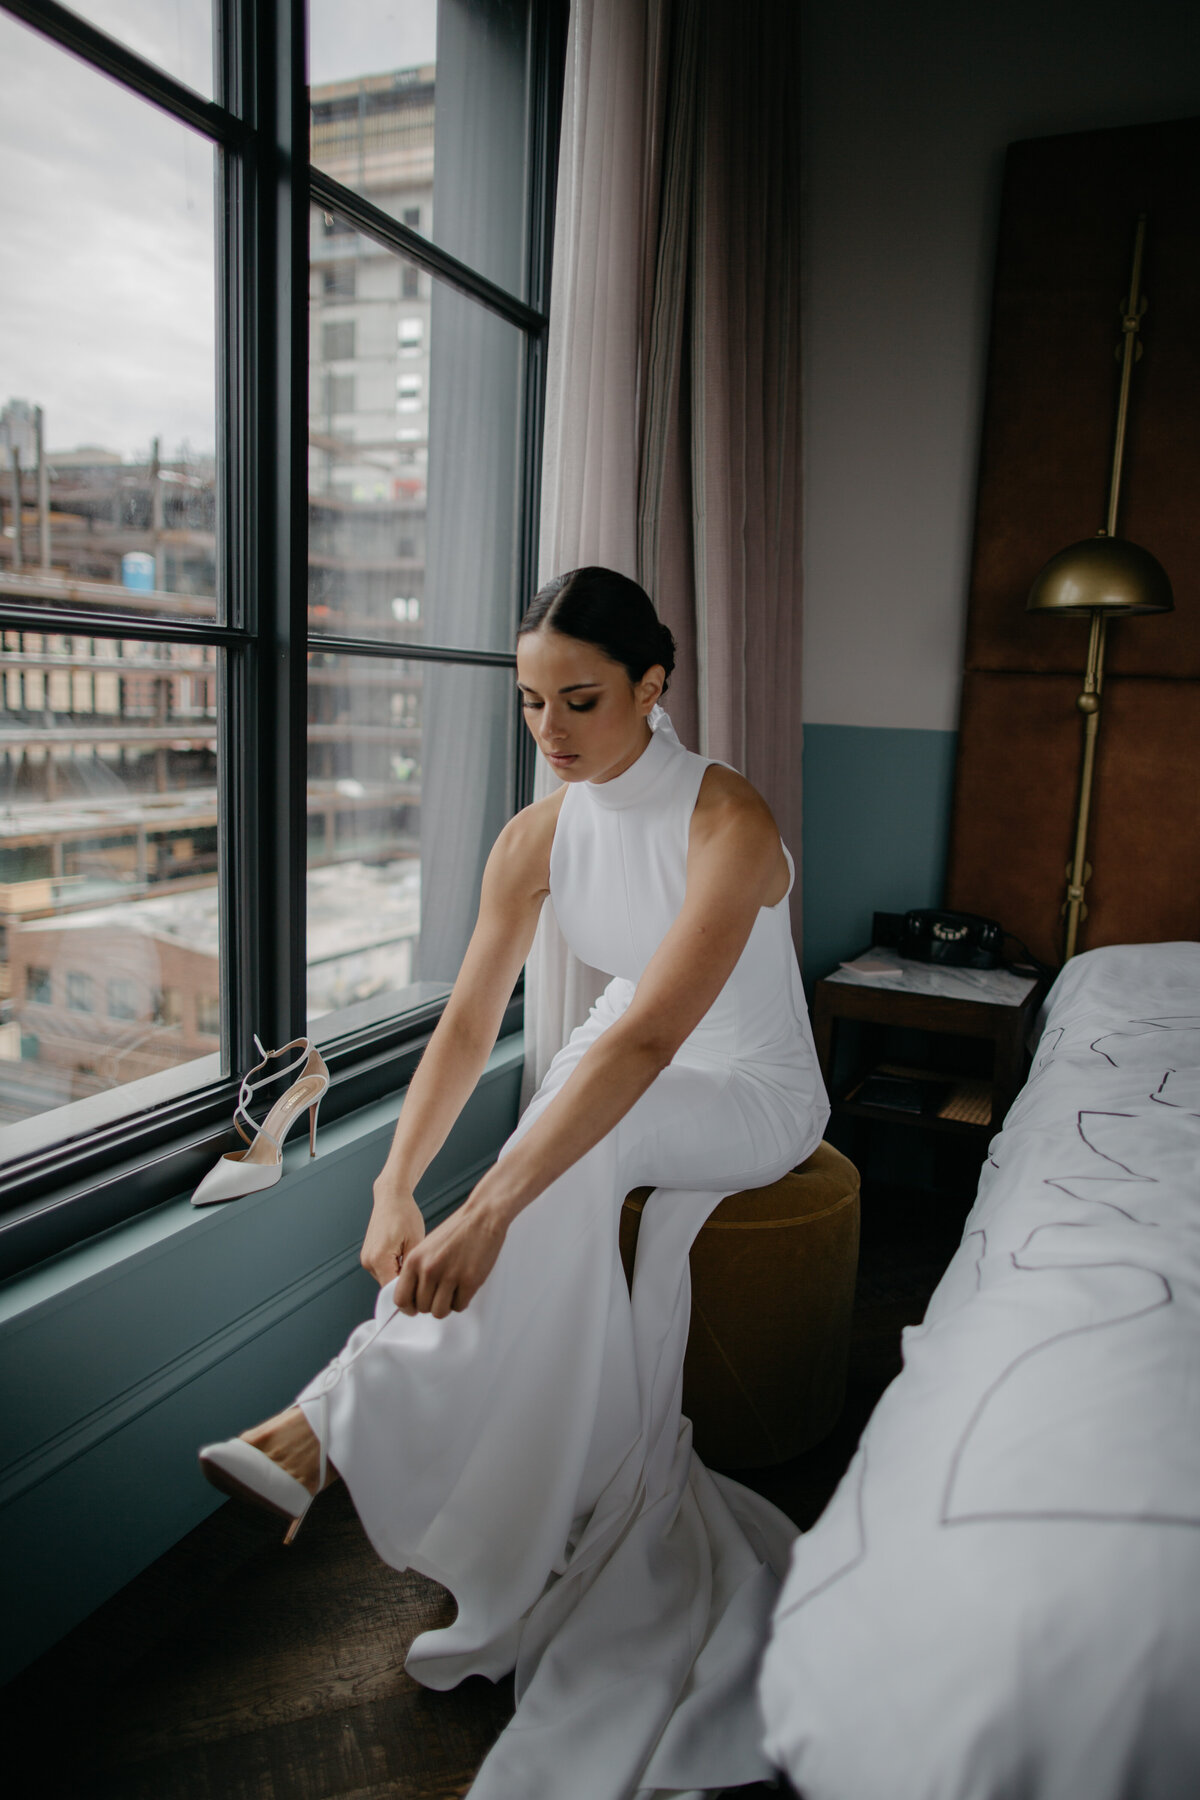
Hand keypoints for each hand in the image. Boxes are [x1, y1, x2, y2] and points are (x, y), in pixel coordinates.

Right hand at [360, 1185, 425, 1286]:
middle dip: (406, 1285)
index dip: (411, 1295)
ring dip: (400, 1276)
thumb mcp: (416, 1242)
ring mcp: (366, 1259)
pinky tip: (406, 1257)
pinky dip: (395, 1268)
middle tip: (423, 1276)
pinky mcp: (368, 1255)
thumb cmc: (405, 1214)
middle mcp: (368, 1261)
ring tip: (415, 1262)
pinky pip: (383, 1270)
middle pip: (389, 1287)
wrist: (392, 1196)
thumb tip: (416, 1287)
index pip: (393, 1291)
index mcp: (379, 1259)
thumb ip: (414, 1268)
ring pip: (386, 1279)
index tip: (424, 1294)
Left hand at [393, 1197, 506, 1318]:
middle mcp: (429, 1269)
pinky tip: (464, 1287)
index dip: (409, 1307)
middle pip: (422, 1307)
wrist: (482, 1216)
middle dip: (431, 1303)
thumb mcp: (426, 1247)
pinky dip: (462, 1301)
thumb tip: (413, 1294)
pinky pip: (460, 1306)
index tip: (415, 1307)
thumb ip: (417, 1270)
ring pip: (440, 1311)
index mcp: (414, 1260)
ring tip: (452, 1291)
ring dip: (446, 1305)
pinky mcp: (469, 1281)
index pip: (401, 1299)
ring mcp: (450, 1276)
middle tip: (441, 1293)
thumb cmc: (457, 1230)